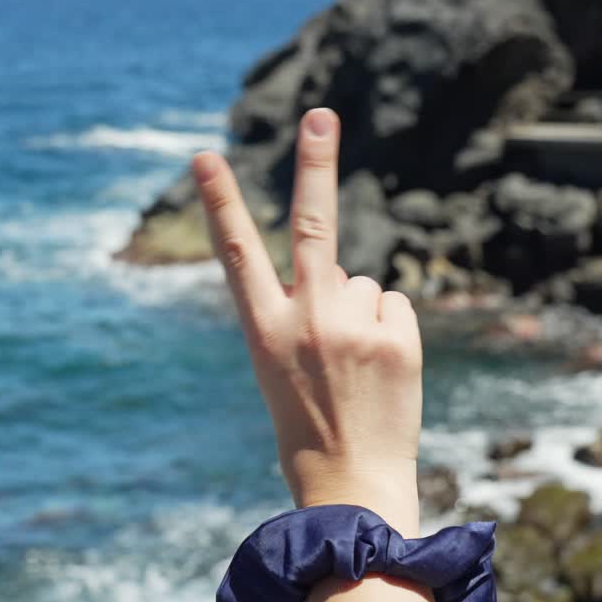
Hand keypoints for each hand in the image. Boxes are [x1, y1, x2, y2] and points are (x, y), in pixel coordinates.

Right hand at [192, 108, 423, 537]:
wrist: (351, 485)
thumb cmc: (311, 429)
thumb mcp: (283, 369)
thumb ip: (307, 313)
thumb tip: (354, 275)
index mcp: (263, 331)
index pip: (237, 254)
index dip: (220, 202)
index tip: (205, 156)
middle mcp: (305, 319)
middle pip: (314, 225)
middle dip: (315, 163)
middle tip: (321, 115)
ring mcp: (352, 327)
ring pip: (363, 285)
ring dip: (361, 315)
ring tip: (355, 371)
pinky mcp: (396, 338)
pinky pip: (394, 306)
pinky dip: (391, 332)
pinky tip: (381, 372)